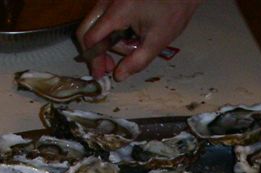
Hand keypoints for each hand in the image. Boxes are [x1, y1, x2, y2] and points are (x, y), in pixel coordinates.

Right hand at [76, 0, 203, 81]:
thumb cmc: (173, 9)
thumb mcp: (157, 41)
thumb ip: (137, 61)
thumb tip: (119, 76)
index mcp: (118, 11)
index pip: (91, 37)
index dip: (94, 59)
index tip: (101, 74)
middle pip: (87, 29)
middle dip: (96, 51)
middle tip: (109, 66)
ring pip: (95, 23)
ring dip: (107, 40)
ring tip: (130, 46)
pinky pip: (103, 16)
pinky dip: (111, 30)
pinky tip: (128, 35)